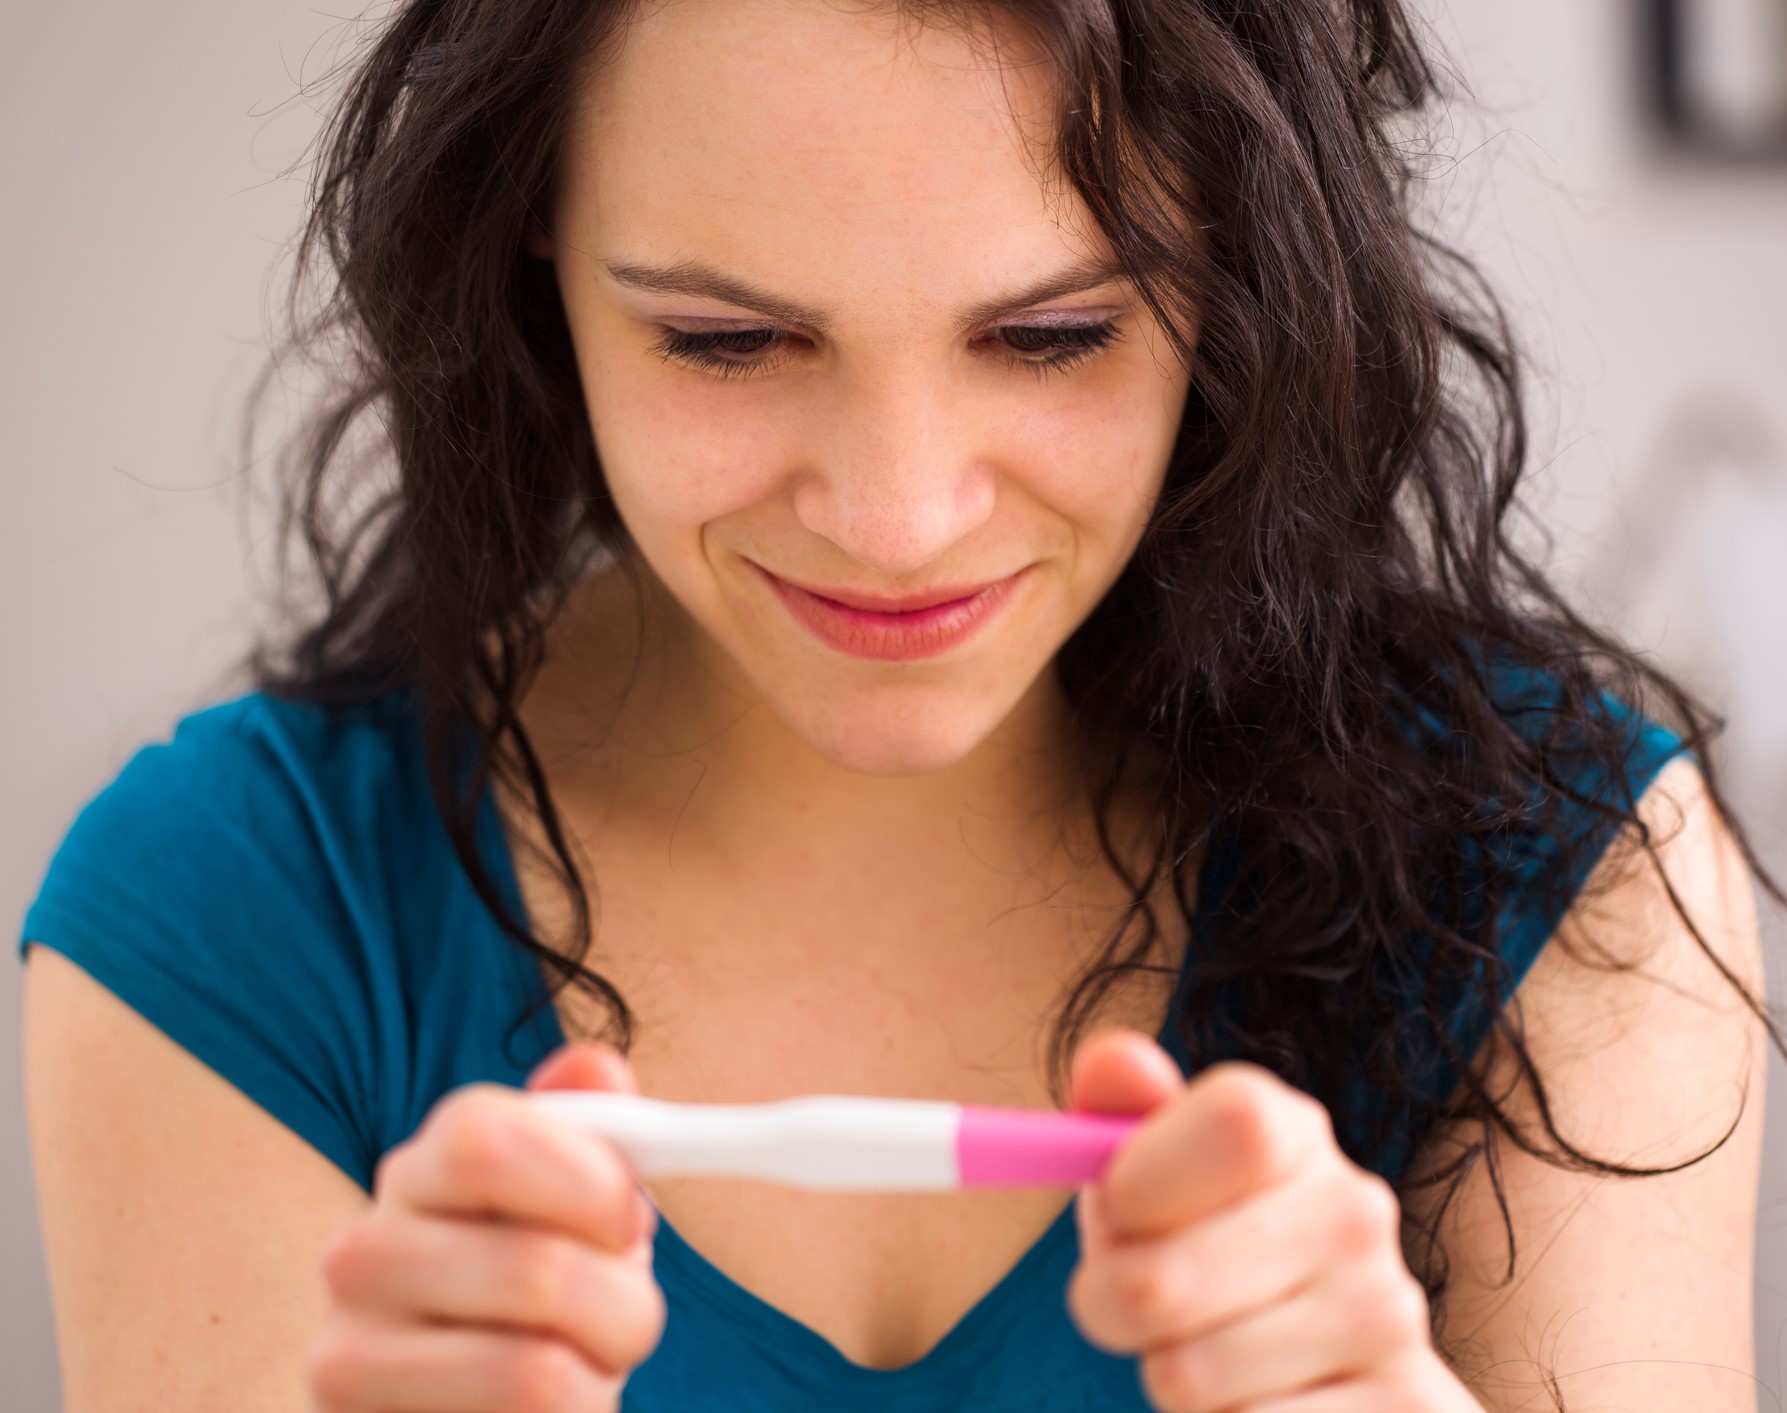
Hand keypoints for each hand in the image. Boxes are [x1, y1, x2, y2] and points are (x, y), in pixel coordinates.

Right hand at [306, 1043, 666, 1411]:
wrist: (471, 1409)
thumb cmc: (538, 1296)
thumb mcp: (578, 1206)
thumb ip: (595, 1129)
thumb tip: (596, 1066)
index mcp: (421, 1169)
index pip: (486, 1141)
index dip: (588, 1181)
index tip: (631, 1222)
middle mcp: (362, 1254)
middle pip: (535, 1272)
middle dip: (626, 1307)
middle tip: (629, 1320)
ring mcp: (347, 1359)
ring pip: (536, 1375)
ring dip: (601, 1381)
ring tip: (585, 1375)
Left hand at [1065, 1031, 1480, 1410]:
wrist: (1340, 1370)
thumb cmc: (1210, 1250)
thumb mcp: (1156, 1170)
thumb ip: (1118, 1109)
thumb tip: (1109, 1058)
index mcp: (1292, 1131)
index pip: (1233, 1124)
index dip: (1139, 1181)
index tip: (1112, 1211)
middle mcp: (1354, 1211)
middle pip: (1162, 1281)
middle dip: (1106, 1304)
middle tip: (1123, 1304)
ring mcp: (1385, 1316)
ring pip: (1186, 1377)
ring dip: (1167, 1375)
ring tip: (1206, 1349)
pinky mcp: (1402, 1411)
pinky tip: (1258, 1398)